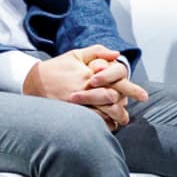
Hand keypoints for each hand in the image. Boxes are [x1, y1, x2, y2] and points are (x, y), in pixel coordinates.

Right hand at [24, 45, 149, 129]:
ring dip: (115, 118)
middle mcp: (85, 88)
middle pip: (113, 99)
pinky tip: (107, 125)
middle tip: (129, 115)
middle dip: (124, 108)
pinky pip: (92, 121)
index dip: (132, 89)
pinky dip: (102, 124)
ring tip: (121, 121)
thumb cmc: (56, 68)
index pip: (116, 80)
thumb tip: (116, 54)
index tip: (143, 96)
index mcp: (89, 72)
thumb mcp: (75, 54)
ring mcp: (79, 102)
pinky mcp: (72, 113)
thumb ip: (97, 51)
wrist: (32, 82)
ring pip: (104, 112)